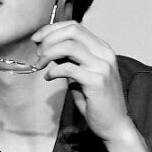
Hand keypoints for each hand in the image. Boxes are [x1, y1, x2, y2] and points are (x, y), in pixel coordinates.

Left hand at [32, 21, 149, 151]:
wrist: (114, 124)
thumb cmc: (96, 101)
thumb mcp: (82, 75)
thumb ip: (70, 60)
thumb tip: (48, 49)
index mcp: (102, 49)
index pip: (74, 27)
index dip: (52, 29)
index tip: (37, 39)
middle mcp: (104, 54)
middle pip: (72, 31)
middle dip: (48, 38)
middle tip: (37, 52)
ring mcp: (102, 66)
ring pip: (69, 45)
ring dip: (48, 53)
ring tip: (40, 65)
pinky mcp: (97, 81)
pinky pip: (69, 68)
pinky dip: (54, 71)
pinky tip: (49, 77)